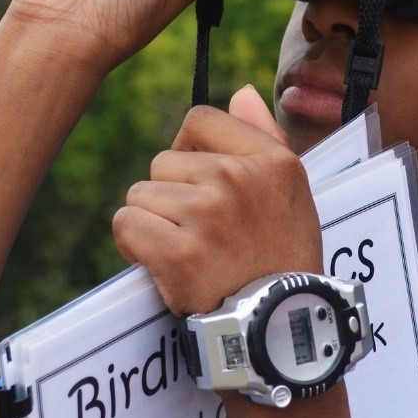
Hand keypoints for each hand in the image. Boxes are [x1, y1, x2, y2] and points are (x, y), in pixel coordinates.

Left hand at [113, 86, 322, 314]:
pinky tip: (163, 265)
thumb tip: (240, 92)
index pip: (199, 119)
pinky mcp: (178, 252)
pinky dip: (134, 246)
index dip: (188, 151)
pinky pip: (126, 225)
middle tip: (201, 233)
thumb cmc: (283, 255)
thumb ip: (264, 135)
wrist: (281, 325)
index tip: (200, 185)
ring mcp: (207, 214)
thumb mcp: (290, 191)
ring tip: (187, 250)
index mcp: (270, 158)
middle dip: (170, 195)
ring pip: (140, 195)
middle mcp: (237, 178)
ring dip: (152, 223)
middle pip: (162, 161)